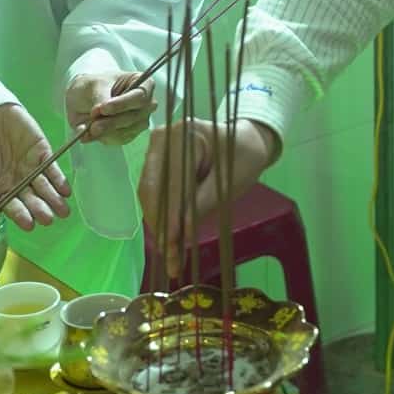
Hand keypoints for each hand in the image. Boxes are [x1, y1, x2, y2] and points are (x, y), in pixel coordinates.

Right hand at [0, 103, 71, 229]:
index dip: (20, 215)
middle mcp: (17, 181)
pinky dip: (59, 180)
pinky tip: (65, 191)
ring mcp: (31, 167)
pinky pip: (52, 169)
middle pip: (31, 199)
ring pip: (44, 187)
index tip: (29, 224)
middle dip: (40, 209)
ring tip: (63, 211)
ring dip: (54, 199)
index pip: (11, 205)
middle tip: (49, 219)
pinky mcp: (43, 153)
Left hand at [63, 69, 155, 145]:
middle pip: (135, 116)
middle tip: (93, 124)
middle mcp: (146, 104)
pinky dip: (104, 138)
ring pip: (127, 130)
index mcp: (144, 84)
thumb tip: (99, 115)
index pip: (140, 96)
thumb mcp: (94, 85)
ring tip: (88, 129)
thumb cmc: (94, 85)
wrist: (85, 97)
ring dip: (106, 131)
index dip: (122, 104)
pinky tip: (91, 134)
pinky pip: (120, 139)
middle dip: (112, 121)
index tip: (103, 108)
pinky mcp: (130, 134)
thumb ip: (99, 98)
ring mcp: (140, 120)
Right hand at [139, 116, 279, 262]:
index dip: (172, 214)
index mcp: (184, 134)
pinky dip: (162, 220)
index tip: (173, 243)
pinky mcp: (155, 168)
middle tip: (170, 258)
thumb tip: (184, 234)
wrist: (244, 142)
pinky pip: (154, 196)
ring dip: (159, 227)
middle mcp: (162, 140)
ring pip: (149, 196)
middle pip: (152, 188)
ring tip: (171, 258)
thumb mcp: (230, 179)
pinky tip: (171, 243)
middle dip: (161, 225)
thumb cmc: (242, 156)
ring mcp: (155, 153)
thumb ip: (205, 203)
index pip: (173, 180)